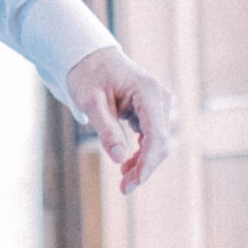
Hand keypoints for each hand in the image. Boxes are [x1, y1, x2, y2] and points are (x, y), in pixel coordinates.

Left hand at [67, 46, 173, 194]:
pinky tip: (127, 166)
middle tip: (124, 189)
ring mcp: (158, 104)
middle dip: (144, 167)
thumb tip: (119, 158)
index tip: (135, 182)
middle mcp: (160, 97)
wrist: (89, 58)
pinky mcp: (152, 111)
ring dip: (143, 164)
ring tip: (124, 182)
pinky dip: (141, 154)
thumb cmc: (87, 75)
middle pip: (160, 142)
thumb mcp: (90, 101)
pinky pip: (151, 137)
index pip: (156, 134)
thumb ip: (106, 128)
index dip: (148, 162)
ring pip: (157, 143)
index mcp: (148, 91)